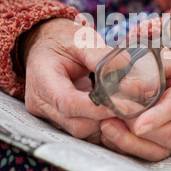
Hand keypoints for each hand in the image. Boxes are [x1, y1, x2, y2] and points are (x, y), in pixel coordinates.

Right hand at [21, 18, 115, 142]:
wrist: (45, 45)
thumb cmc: (62, 41)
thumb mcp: (81, 40)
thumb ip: (100, 54)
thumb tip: (125, 66)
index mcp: (42, 78)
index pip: (67, 102)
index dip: (96, 108)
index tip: (122, 105)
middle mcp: (40, 102)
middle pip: (75, 123)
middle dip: (105, 118)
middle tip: (131, 107)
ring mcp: (46, 114)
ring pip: (80, 131)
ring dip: (104, 123)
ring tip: (123, 107)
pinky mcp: (57, 120)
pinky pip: (81, 129)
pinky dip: (99, 124)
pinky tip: (112, 110)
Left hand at [100, 59, 170, 160]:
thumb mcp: (163, 54)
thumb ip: (148, 68)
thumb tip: (126, 87)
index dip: (159, 116)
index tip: (138, 125)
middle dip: (140, 132)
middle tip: (113, 116)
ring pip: (161, 150)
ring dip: (130, 142)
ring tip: (106, 125)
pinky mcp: (170, 142)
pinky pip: (149, 153)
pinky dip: (126, 145)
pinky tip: (109, 132)